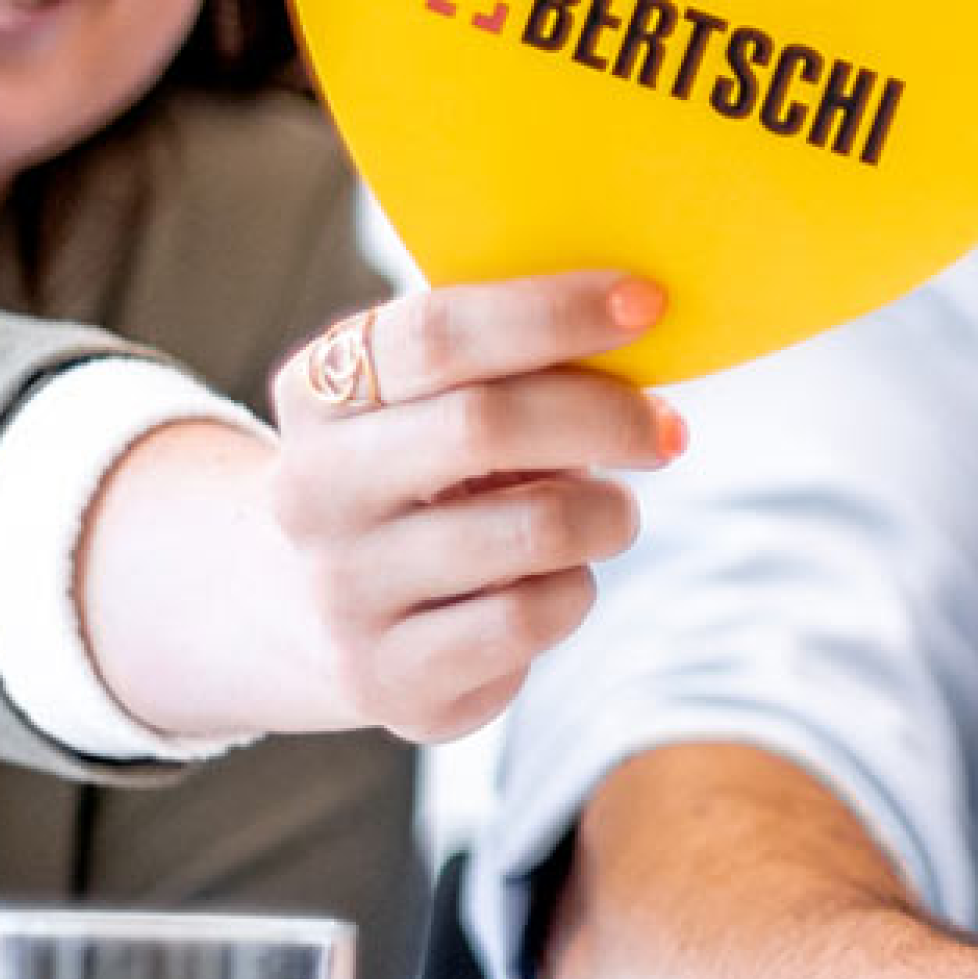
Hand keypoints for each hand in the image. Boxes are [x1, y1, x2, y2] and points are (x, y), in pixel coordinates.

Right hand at [88, 270, 678, 745]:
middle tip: (665, 430)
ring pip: (530, 528)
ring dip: (606, 513)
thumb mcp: (441, 405)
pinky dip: (573, 591)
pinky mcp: (386, 676)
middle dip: (605, 417)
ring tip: (609, 514)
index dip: (553, 312)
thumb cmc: (430, 480)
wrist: (329, 616)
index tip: (647, 303)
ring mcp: (342, 588)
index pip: (438, 332)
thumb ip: (512, 361)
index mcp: (319, 391)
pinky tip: (557, 582)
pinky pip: (528, 618)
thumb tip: (641, 320)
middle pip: (484, 423)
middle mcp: (312, 487)